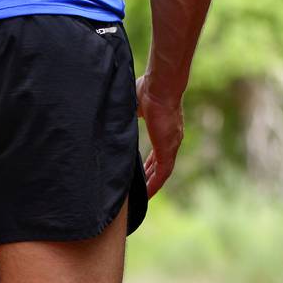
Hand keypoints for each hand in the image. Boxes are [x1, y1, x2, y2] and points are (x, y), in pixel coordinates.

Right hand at [136, 75, 183, 197]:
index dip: (149, 163)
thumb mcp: (134, 105)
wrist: (160, 85)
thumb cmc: (149, 87)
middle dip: (150, 176)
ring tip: (143, 197)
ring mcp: (171, 144)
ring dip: (153, 184)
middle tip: (140, 189)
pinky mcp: (168, 148)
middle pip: (160, 163)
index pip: (157, 151)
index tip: (141, 171)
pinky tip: (147, 194)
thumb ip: (127, 115)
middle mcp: (171, 138)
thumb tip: (111, 117)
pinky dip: (155, 184)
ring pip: (162, 171)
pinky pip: (163, 173)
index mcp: (164, 128)